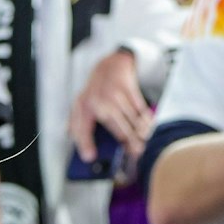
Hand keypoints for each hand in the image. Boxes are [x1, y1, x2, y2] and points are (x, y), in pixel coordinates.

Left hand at [70, 48, 152, 165]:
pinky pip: (139, 108)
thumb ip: (75, 125)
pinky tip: (149, 128)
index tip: (89, 158)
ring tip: (143, 144)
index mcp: (83, 107)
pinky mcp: (128, 87)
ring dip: (139, 133)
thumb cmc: (95, 92)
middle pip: (114, 125)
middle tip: (134, 153)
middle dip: (126, 140)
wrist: (110, 65)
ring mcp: (114, 93)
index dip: (84, 143)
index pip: (82, 128)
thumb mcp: (80, 105)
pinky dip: (145, 119)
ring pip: (129, 118)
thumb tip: (75, 143)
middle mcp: (98, 100)